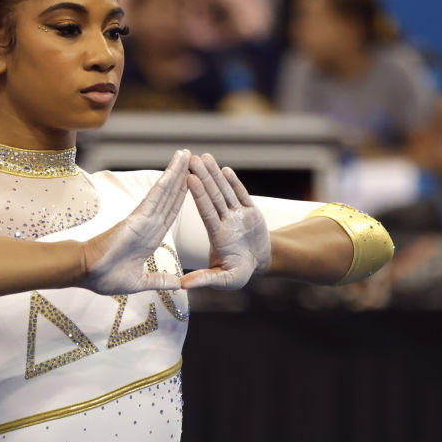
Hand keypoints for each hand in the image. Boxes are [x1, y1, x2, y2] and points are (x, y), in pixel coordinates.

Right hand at [82, 149, 189, 294]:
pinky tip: (174, 171)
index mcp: (151, 238)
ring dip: (176, 173)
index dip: (182, 198)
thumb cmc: (105, 277)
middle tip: (194, 158)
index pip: (170, 214)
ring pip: (164, 193)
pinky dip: (164, 184)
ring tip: (186, 154)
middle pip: (170, 198)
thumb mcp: (139, 282)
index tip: (193, 183)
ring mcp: (143, 220)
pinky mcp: (137, 218)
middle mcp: (149, 225)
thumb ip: (158, 281)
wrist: (87, 274)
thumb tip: (177, 284)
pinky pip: (154, 198)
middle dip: (182, 178)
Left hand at [181, 154, 270, 290]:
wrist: (259, 264)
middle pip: (213, 196)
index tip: (189, 179)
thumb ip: (204, 279)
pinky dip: (235, 183)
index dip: (198, 195)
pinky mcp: (251, 212)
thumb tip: (182, 285)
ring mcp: (237, 215)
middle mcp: (225, 222)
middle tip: (192, 159)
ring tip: (205, 157)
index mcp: (217, 235)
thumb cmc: (239, 273)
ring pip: (225, 191)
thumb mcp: (223, 279)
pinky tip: (225, 170)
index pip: (206, 211)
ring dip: (216, 175)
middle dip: (204, 177)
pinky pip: (242, 195)